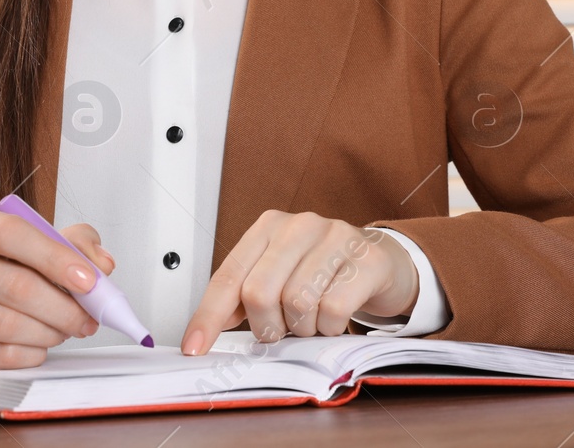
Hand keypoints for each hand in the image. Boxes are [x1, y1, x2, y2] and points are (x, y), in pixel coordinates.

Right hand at [0, 208, 115, 369]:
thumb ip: (73, 243)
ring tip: (65, 331)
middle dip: (63, 308)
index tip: (90, 281)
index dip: (55, 258)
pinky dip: (29, 354)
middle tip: (88, 319)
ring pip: (6, 325)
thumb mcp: (31, 240)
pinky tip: (40, 346)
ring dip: (49, 333)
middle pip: (14, 286)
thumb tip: (103, 264)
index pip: (12, 235)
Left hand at [180, 210, 418, 355]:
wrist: (379, 261)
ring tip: (311, 320)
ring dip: (302, 327)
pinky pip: (334, 309)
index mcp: (268, 227)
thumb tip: (202, 334)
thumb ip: (241, 299)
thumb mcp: (277, 276)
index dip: (208, 316)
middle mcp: (299, 225)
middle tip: (280, 330)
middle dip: (267, 326)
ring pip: (297, 302)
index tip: (194, 348)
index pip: (228, 276)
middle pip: (260, 292)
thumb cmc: (321, 272)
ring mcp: (336, 237)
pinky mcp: (366, 259)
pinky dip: (330, 327)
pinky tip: (334, 318)